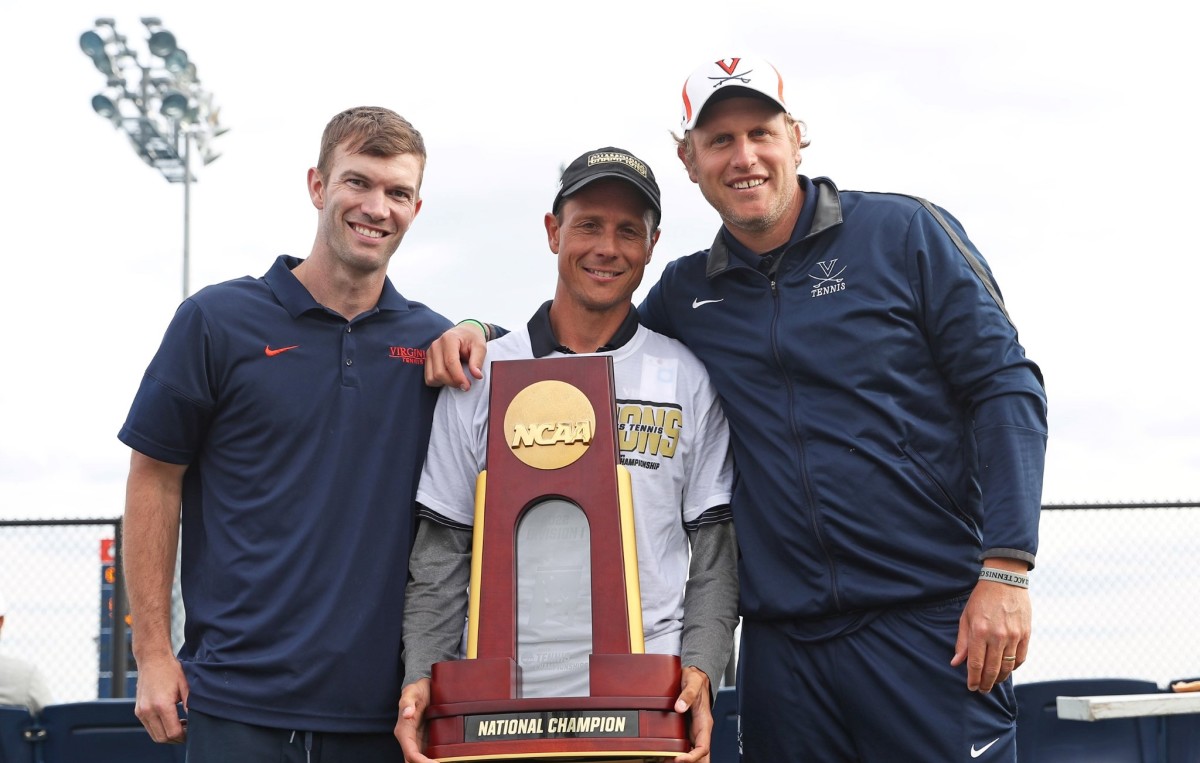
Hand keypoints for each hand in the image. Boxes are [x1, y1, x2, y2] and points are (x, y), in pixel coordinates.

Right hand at [133, 653, 188, 743]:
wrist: (152, 659)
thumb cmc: (171, 670)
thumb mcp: (186, 685)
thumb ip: (191, 704)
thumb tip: (196, 720)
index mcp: (162, 705)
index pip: (173, 732)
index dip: (184, 736)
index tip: (192, 731)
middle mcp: (148, 711)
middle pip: (162, 738)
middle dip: (176, 739)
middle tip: (187, 731)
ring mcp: (141, 712)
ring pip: (154, 735)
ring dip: (167, 735)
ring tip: (180, 725)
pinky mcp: (138, 711)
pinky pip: (149, 727)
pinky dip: (159, 729)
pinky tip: (170, 720)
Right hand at [395, 678, 438, 762]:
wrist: (424, 687)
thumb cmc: (417, 690)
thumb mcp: (412, 691)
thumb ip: (408, 702)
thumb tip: (407, 713)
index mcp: (404, 731)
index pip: (411, 753)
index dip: (421, 761)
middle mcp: (410, 739)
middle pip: (414, 761)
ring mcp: (418, 741)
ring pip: (421, 760)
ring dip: (430, 762)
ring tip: (447, 761)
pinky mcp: (426, 739)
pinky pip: (429, 754)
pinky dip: (435, 759)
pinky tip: (446, 759)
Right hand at [424, 324, 488, 390]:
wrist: (465, 332)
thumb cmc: (472, 339)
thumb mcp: (480, 347)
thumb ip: (478, 361)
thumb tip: (477, 375)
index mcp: (449, 339)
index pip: (450, 362)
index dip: (458, 377)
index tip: (467, 386)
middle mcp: (436, 345)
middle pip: (440, 372)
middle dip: (453, 382)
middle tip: (465, 385)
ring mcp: (430, 352)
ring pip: (433, 377)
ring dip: (446, 383)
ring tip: (458, 380)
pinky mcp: (428, 359)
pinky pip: (429, 378)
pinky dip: (439, 382)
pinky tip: (449, 377)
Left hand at [672, 666, 711, 762]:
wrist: (695, 675)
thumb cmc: (696, 680)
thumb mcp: (693, 682)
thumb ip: (688, 694)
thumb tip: (680, 707)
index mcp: (705, 722)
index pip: (703, 747)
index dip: (692, 756)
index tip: (679, 759)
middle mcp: (700, 730)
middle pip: (701, 756)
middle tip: (671, 762)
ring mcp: (693, 731)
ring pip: (693, 753)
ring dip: (684, 760)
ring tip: (666, 761)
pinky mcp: (686, 729)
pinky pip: (684, 746)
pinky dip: (677, 754)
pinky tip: (666, 756)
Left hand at [951, 564, 1030, 692]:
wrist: (1005, 580)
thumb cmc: (982, 598)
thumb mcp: (966, 617)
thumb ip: (962, 642)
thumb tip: (956, 663)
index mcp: (979, 632)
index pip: (975, 664)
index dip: (973, 679)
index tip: (971, 687)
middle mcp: (997, 636)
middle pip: (992, 669)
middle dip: (985, 683)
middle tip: (981, 690)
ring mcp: (1014, 636)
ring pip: (1008, 667)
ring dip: (1000, 679)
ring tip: (993, 683)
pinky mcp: (1026, 634)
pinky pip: (1021, 658)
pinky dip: (1014, 668)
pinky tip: (1007, 670)